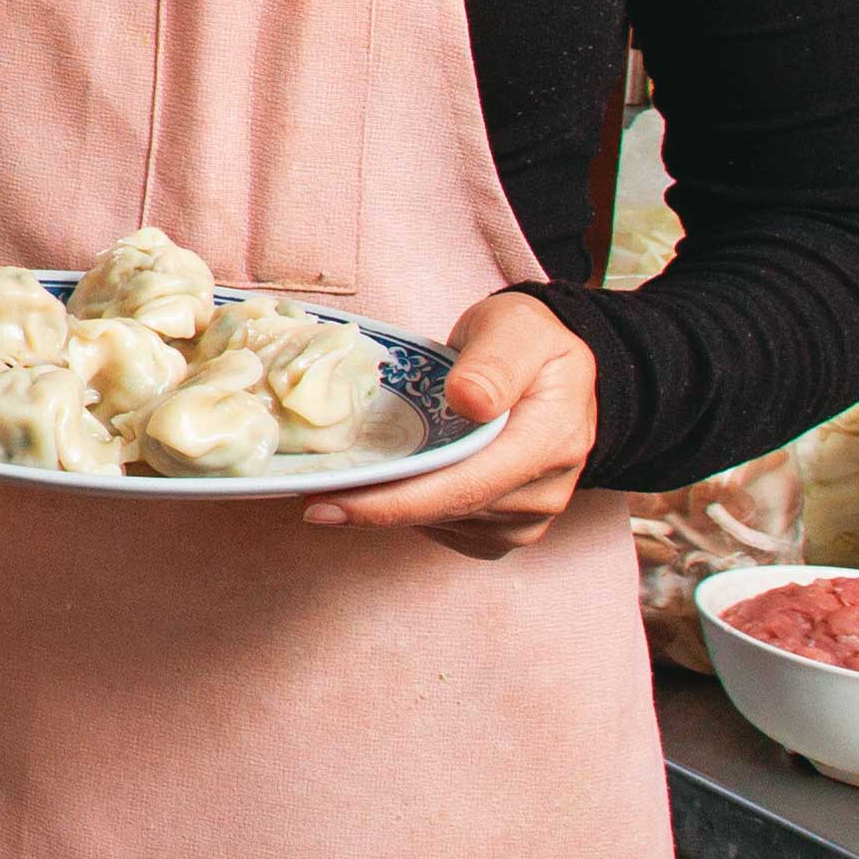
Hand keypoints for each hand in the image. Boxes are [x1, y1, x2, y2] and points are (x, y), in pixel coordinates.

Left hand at [309, 289, 599, 556]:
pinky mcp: (509, 528)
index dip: (393, 502)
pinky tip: (385, 486)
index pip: (464, 485)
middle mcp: (545, 490)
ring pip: (442, 525)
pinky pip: (450, 531)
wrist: (552, 367)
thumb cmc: (526, 340)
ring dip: (389, 507)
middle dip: (373, 505)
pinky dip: (411, 511)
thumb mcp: (514, 327)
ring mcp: (529, 516)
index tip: (327, 504)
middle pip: (446, 511)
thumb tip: (468, 400)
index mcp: (550, 439)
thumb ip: (494, 362)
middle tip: (306, 493)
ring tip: (340, 481)